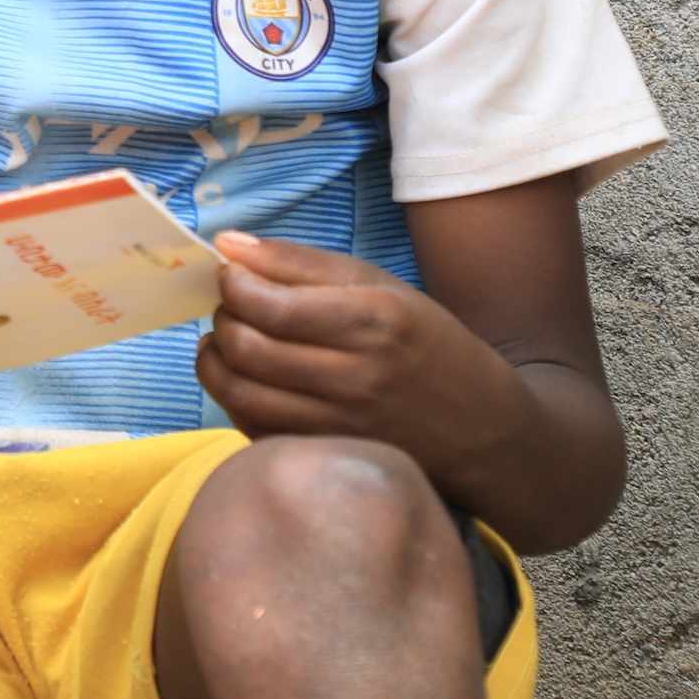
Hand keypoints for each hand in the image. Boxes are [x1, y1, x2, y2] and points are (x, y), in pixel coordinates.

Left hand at [196, 230, 535, 489]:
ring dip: (216, 359)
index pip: (267, 304)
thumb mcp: (377, 286)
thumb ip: (297, 262)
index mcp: (374, 322)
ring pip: (239, 392)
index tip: (233, 276)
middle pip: (245, 347)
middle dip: (223, 318)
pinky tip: (249, 377)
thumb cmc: (423, 344)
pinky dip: (235, 396)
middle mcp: (357, 378)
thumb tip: (224, 244)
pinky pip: (251, 426)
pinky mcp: (325, 455)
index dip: (232, 284)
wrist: (482, 429)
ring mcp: (340, 425)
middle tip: (235, 308)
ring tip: (233, 341)